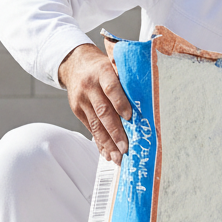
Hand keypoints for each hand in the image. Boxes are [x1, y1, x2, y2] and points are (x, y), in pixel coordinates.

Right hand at [58, 43, 131, 163]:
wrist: (74, 64)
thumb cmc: (102, 68)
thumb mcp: (113, 66)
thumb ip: (126, 81)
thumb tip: (147, 102)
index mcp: (102, 72)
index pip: (111, 88)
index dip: (120, 103)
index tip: (130, 118)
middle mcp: (90, 87)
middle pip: (103, 112)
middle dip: (115, 132)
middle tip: (125, 148)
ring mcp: (82, 100)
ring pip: (96, 124)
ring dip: (107, 143)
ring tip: (117, 157)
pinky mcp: (78, 111)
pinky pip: (91, 129)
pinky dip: (100, 143)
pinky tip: (107, 153)